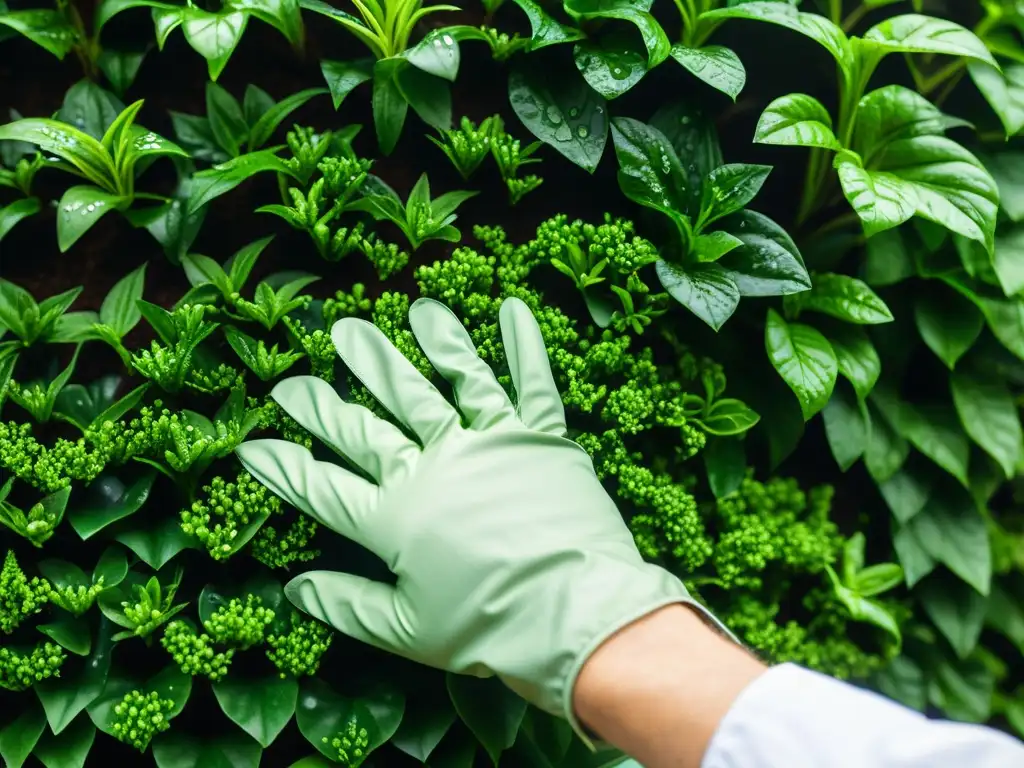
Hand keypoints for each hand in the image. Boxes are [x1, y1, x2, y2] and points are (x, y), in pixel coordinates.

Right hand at [236, 297, 717, 734]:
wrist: (572, 614)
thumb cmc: (488, 630)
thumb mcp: (406, 630)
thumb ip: (346, 605)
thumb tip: (293, 589)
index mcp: (395, 520)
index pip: (324, 487)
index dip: (286, 466)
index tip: (255, 442)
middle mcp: (432, 469)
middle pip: (369, 426)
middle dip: (327, 398)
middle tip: (296, 370)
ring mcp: (486, 445)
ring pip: (444, 383)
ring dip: (421, 345)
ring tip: (400, 311)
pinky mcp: (537, 438)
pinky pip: (529, 383)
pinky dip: (522, 345)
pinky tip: (510, 308)